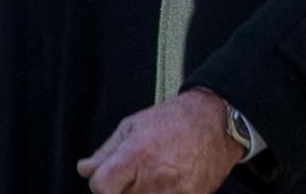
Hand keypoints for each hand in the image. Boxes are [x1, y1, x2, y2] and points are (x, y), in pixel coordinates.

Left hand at [77, 88, 242, 193]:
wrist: (220, 122)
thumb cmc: (176, 119)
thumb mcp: (135, 124)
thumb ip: (107, 150)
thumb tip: (85, 169)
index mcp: (135, 155)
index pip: (100, 187)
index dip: (102, 181)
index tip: (111, 174)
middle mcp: (153, 178)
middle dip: (122, 189)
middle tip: (136, 173)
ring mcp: (173, 193)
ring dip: (141, 192)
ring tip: (153, 177)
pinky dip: (161, 193)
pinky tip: (168, 182)